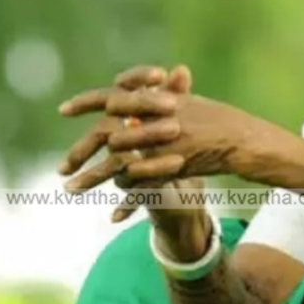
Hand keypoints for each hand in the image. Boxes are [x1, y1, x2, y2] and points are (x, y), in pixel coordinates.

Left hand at [57, 65, 303, 193]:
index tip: (63, 110)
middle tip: (61, 168)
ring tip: (70, 189)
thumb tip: (141, 88)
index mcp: (156, 101)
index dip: (86, 102)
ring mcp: (162, 145)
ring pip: (118, 164)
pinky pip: (144, 187)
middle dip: (81, 152)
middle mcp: (154, 121)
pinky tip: (114, 215)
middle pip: (107, 136)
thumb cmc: (218, 120)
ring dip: (93, 178)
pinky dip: (130, 202)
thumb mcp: (189, 103)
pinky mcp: (172, 167)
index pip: (113, 96)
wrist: (242, 140)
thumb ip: (164, 96)